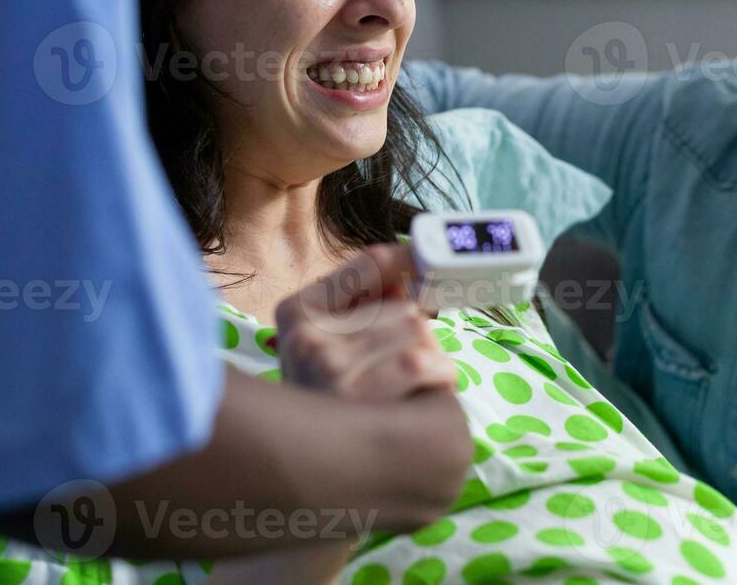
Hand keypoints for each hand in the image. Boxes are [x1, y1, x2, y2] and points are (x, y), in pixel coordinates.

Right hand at [275, 243, 456, 401]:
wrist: (317, 475)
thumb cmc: (333, 406)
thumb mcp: (332, 348)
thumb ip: (369, 305)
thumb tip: (412, 272)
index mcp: (298, 312)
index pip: (369, 264)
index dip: (408, 262)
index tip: (427, 265)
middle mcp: (306, 334)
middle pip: (403, 305)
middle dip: (419, 337)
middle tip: (408, 370)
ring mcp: (328, 363)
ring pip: (417, 330)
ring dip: (431, 359)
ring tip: (413, 387)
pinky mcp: (357, 391)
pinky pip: (422, 360)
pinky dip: (438, 376)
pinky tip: (426, 392)